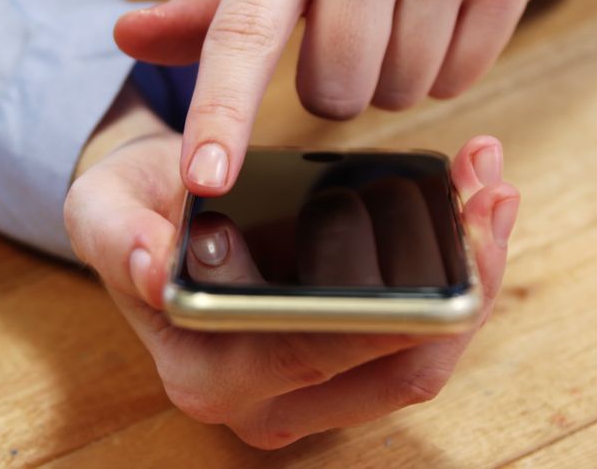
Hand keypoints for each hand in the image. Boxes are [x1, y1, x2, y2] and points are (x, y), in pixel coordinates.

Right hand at [65, 101, 519, 447]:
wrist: (154, 219)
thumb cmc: (135, 214)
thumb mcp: (102, 210)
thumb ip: (119, 239)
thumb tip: (153, 268)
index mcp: (209, 372)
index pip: (325, 351)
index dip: (403, 295)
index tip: (456, 217)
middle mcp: (267, 402)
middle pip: (402, 367)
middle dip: (467, 282)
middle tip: (493, 196)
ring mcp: (313, 392)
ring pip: (425, 359)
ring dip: (473, 280)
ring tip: (491, 194)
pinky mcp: (344, 365)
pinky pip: (419, 339)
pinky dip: (455, 280)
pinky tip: (469, 215)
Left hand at [113, 0, 534, 196]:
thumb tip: (130, 38)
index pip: (247, 31)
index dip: (222, 111)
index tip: (205, 178)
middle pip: (333, 93)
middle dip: (329, 83)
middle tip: (341, 24)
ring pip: (397, 95)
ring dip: (385, 75)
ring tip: (393, 9)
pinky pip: (457, 84)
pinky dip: (439, 68)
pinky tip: (435, 11)